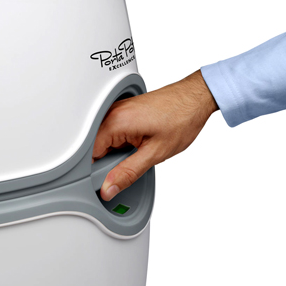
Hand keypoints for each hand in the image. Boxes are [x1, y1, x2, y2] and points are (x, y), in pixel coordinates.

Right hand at [93, 70, 218, 200]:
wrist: (196, 97)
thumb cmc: (182, 117)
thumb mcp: (155, 153)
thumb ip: (128, 173)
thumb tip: (110, 188)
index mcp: (115, 122)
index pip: (89, 154)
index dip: (97, 172)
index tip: (109, 180)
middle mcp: (112, 113)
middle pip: (94, 148)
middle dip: (108, 162)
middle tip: (131, 164)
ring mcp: (117, 110)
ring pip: (103, 141)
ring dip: (116, 152)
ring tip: (138, 151)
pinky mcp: (123, 111)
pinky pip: (112, 133)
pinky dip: (122, 143)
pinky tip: (138, 143)